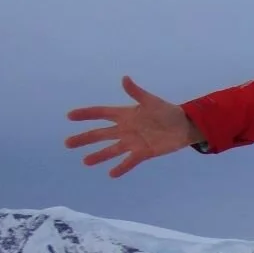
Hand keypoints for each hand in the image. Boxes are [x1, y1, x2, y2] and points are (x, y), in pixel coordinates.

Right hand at [65, 77, 201, 176]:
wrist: (185, 126)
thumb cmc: (167, 111)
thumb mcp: (151, 101)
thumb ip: (136, 92)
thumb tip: (124, 78)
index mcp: (125, 114)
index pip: (101, 113)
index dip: (87, 114)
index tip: (70, 116)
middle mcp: (125, 129)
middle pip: (101, 134)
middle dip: (85, 138)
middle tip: (68, 143)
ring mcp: (133, 142)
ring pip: (112, 150)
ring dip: (99, 155)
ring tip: (85, 162)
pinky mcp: (143, 152)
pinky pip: (129, 161)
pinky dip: (121, 167)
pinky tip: (111, 174)